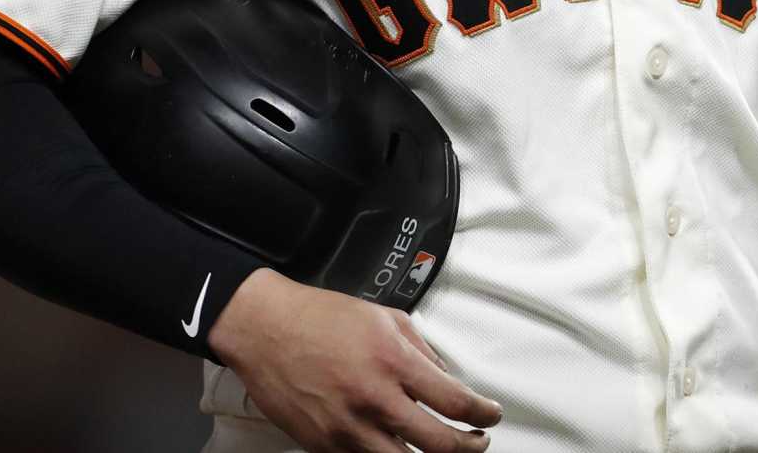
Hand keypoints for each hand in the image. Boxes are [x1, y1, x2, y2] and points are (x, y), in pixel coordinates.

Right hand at [208, 269, 501, 452]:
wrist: (265, 330)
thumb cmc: (323, 317)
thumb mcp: (385, 317)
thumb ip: (421, 349)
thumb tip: (446, 377)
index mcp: (393, 361)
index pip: (455, 401)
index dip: (483, 413)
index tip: (491, 413)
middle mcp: (374, 399)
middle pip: (439, 444)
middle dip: (469, 446)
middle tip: (478, 440)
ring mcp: (348, 428)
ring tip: (445, 448)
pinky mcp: (324, 445)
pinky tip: (400, 447)